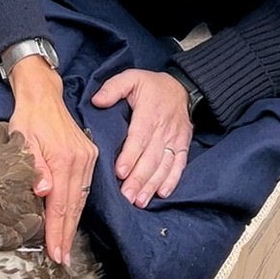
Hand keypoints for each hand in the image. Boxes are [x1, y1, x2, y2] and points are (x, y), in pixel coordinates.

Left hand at [6, 55, 97, 266]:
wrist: (43, 96)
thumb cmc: (27, 118)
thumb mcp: (22, 139)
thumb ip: (34, 166)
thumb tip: (43, 191)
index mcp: (64, 159)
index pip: (60, 205)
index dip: (57, 232)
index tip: (55, 254)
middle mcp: (81, 161)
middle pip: (74, 206)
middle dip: (67, 235)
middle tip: (62, 261)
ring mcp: (88, 158)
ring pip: (81, 199)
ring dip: (73, 223)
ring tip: (65, 247)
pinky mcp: (89, 156)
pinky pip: (84, 187)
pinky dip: (77, 206)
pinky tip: (70, 220)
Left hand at [91, 69, 192, 206]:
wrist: (182, 87)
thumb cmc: (151, 85)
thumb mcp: (131, 77)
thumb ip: (113, 88)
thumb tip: (97, 100)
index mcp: (149, 113)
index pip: (139, 138)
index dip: (130, 156)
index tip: (120, 173)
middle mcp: (163, 129)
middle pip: (151, 158)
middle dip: (138, 179)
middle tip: (126, 196)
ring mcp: (175, 139)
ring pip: (164, 165)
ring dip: (152, 185)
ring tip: (139, 201)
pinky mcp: (183, 146)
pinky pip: (179, 166)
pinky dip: (172, 181)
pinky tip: (162, 194)